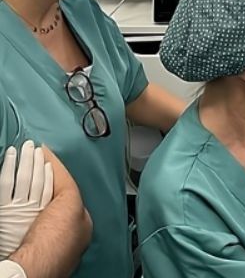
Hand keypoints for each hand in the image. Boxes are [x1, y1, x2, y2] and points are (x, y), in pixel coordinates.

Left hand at [0, 141, 53, 258]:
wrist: (28, 265)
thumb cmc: (40, 253)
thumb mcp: (51, 236)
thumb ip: (54, 223)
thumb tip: (69, 216)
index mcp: (48, 213)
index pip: (52, 187)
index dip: (50, 173)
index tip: (50, 163)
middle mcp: (36, 206)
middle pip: (39, 178)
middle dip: (38, 161)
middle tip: (38, 148)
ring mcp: (20, 205)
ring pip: (25, 177)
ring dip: (26, 160)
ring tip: (26, 147)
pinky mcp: (5, 207)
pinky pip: (7, 183)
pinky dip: (10, 167)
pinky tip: (11, 156)